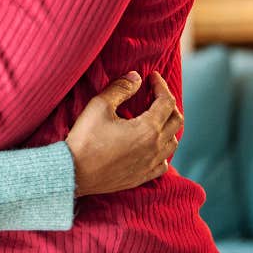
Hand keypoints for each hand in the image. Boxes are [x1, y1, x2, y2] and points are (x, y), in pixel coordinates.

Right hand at [66, 71, 182, 196]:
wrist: (76, 172)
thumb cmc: (86, 138)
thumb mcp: (99, 106)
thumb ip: (120, 88)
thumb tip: (136, 77)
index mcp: (148, 129)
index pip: (166, 102)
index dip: (161, 86)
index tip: (153, 76)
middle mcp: (155, 148)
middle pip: (176, 121)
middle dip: (168, 103)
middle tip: (155, 93)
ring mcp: (151, 164)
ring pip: (173, 142)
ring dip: (168, 126)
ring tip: (156, 116)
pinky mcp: (144, 176)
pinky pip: (164, 162)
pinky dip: (163, 149)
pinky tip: (153, 145)